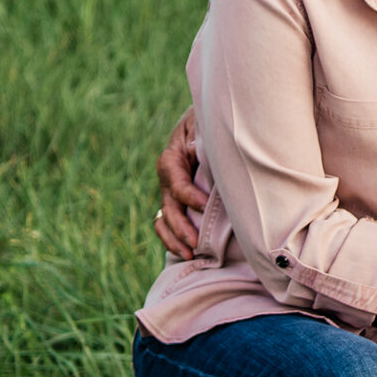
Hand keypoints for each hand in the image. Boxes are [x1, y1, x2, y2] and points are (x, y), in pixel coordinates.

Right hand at [154, 106, 207, 259]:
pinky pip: (168, 223)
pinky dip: (174, 238)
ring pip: (164, 219)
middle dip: (181, 226)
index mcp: (173, 157)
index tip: (205, 205)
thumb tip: (194, 150)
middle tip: (196, 242)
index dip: (189, 195)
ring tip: (190, 254)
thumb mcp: (203, 124)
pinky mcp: (179, 201)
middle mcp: (169, 177)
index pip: (176, 182)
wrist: (211, 122)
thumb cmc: (210, 123)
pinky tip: (188, 252)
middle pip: (169, 206)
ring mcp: (171, 191)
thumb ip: (200, 138)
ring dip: (175, 239)